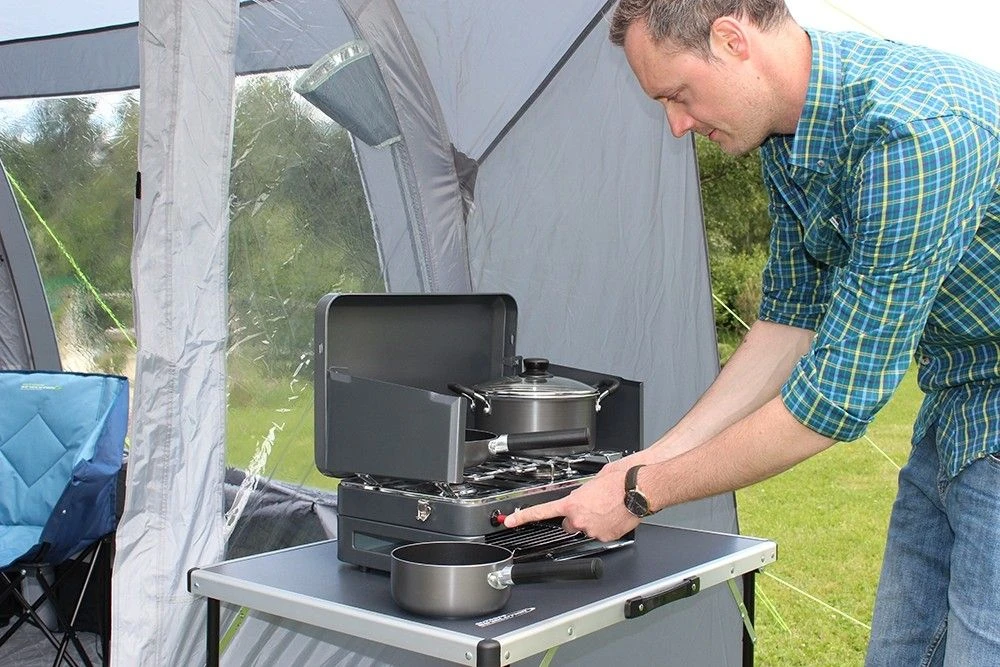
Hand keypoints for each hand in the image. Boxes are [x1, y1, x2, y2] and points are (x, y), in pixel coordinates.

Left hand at [503, 466, 640, 541]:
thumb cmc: (619, 480)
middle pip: (570, 523)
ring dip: (593, 521)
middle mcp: (580, 519)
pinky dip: (606, 526)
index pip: (542, 512)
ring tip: (607, 508)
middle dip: (576, 517)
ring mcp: (593, 530)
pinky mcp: (607, 536)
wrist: (639, 488)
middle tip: (591, 506)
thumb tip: (582, 494)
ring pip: (587, 528)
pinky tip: (614, 515)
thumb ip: (582, 492)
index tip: (511, 522)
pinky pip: (601, 533)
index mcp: (572, 503)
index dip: (523, 518)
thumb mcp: (593, 480)